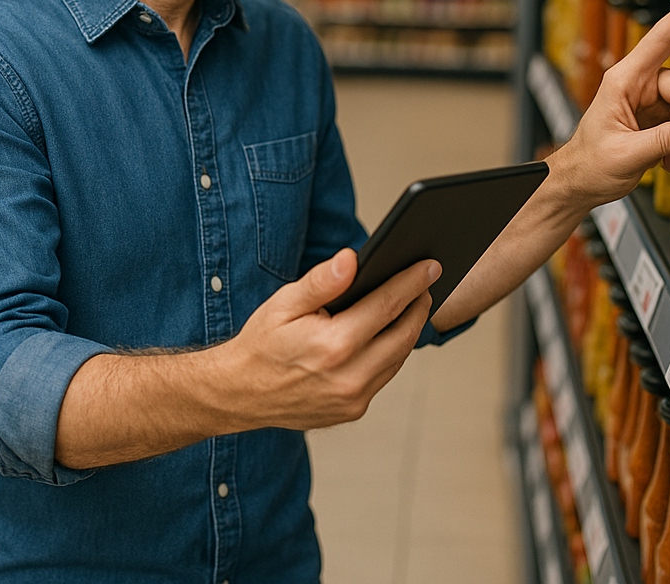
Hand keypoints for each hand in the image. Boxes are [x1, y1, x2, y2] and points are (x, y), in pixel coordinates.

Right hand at [225, 248, 439, 429]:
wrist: (239, 393)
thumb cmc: (261, 344)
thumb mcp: (284, 304)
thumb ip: (321, 281)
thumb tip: (352, 259)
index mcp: (333, 345)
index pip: (387, 306)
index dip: (412, 282)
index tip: (430, 266)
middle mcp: (349, 377)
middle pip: (403, 334)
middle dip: (419, 305)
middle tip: (427, 283)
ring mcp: (353, 399)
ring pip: (398, 358)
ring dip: (409, 329)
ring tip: (413, 303)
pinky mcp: (353, 410)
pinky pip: (384, 375)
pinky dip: (392, 352)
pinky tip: (390, 332)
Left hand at [554, 0, 669, 210]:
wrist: (580, 182)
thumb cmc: (589, 164)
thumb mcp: (628, 154)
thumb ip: (668, 140)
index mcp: (622, 82)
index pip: (658, 41)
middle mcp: (637, 85)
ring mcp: (648, 100)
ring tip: (666, 159)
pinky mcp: (656, 117)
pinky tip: (666, 160)